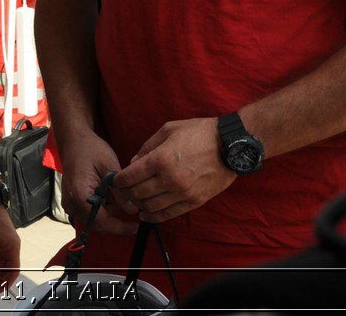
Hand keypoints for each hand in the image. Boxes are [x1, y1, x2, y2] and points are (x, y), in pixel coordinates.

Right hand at [57, 129, 133, 234]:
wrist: (74, 141)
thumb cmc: (91, 150)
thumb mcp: (109, 166)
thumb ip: (120, 191)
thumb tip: (132, 211)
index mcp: (80, 195)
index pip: (101, 221)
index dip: (120, 227)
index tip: (136, 226)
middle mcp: (71, 203)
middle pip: (98, 224)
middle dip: (116, 219)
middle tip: (131, 207)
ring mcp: (69, 204)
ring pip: (94, 220)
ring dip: (109, 213)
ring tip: (118, 194)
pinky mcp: (71, 202)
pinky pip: (89, 213)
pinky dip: (102, 208)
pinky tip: (108, 194)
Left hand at [112, 117, 233, 223]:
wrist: (231, 146)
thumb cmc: (199, 133)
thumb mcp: (168, 130)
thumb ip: (147, 146)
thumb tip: (133, 162)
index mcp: (161, 159)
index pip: (131, 176)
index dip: (119, 180)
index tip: (115, 181)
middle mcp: (169, 179)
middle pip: (138, 193)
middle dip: (126, 193)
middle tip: (122, 192)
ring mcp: (183, 193)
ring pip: (151, 206)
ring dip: (139, 205)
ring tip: (134, 202)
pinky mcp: (194, 202)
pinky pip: (169, 214)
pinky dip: (155, 216)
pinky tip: (147, 214)